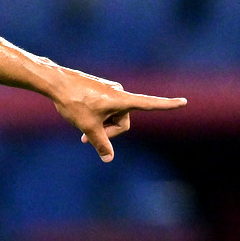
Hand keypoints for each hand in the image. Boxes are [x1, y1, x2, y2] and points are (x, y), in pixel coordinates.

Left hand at [48, 68, 186, 161]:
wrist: (55, 82)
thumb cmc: (74, 102)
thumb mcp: (88, 127)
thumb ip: (101, 143)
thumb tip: (109, 158)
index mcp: (122, 100)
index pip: (150, 104)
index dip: (168, 105)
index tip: (184, 101)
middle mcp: (120, 92)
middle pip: (122, 122)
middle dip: (107, 132)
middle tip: (85, 140)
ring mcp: (109, 90)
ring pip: (111, 116)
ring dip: (99, 125)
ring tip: (80, 126)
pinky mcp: (100, 89)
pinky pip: (103, 109)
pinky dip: (95, 117)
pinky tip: (78, 115)